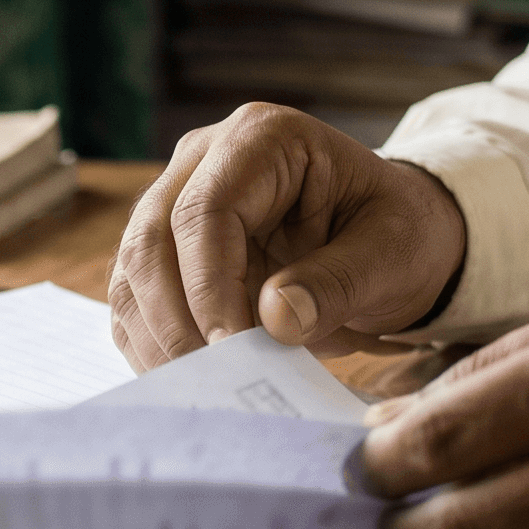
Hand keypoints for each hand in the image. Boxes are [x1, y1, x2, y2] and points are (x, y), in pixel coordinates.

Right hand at [108, 105, 466, 368]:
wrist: (386, 243)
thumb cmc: (396, 235)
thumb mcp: (392, 254)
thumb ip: (337, 282)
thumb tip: (274, 319)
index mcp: (262, 139)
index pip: (205, 209)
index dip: (210, 284)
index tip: (233, 348)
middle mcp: (203, 160)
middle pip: (152, 238)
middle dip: (175, 319)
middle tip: (212, 381)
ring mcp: (175, 202)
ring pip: (132, 271)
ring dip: (158, 337)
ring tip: (201, 389)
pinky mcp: (165, 251)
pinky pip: (135, 300)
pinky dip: (152, 345)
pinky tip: (187, 380)